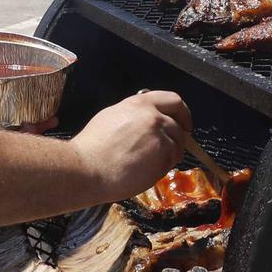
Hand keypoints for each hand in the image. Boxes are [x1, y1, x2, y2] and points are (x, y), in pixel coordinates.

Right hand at [71, 91, 190, 203]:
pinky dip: (164, 166)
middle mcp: (153, 116)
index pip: (173, 100)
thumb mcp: (112, 116)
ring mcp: (160, 136)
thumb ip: (134, 113)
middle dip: (179, 136)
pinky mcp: (162, 156)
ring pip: (177, 144)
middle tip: (174, 145)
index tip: (184, 122)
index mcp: (140, 103)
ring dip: (170, 153)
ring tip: (151, 162)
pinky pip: (172, 160)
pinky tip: (148, 170)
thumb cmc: (92, 147)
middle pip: (179, 125)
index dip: (183, 112)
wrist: (87, 168)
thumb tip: (147, 116)